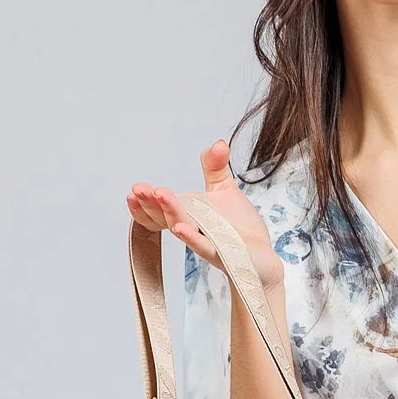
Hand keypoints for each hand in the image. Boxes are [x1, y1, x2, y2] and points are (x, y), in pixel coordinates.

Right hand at [126, 140, 283, 289]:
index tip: (135, 189)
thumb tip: (218, 143)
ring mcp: (205, 242)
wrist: (262, 255)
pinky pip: (204, 247)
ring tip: (160, 196)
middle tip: (138, 189)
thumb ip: (215, 167)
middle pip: (165, 218)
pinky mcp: (223, 254)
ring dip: (169, 212)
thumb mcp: (224, 190)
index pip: (159, 210)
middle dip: (150, 203)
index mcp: (187, 215)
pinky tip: (181, 229)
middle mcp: (192, 229)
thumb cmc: (239, 227)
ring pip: (182, 228)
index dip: (145, 203)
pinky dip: (192, 238)